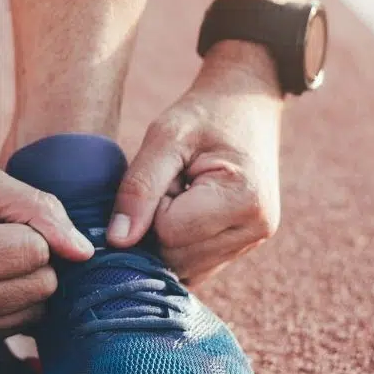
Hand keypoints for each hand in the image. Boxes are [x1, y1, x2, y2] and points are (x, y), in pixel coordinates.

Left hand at [107, 43, 283, 282]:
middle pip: (176, 257)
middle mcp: (256, 230)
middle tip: (175, 182)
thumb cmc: (204, 114)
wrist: (246, 105)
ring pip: (183, 268)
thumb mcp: (164, 136)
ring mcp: (253, 243)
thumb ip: (139, 188)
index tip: (169, 174)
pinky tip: (187, 212)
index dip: (153, 205)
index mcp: (243, 199)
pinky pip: (195, 268)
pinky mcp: (243, 248)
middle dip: (158, 225)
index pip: (168, 232)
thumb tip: (117, 240)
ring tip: (184, 194)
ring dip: (168, 236)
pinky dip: (180, 246)